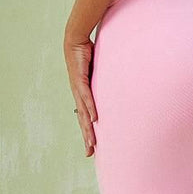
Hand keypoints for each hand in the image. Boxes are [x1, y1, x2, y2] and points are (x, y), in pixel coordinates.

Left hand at [65, 36, 97, 156]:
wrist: (74, 40)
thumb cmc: (86, 54)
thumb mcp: (97, 72)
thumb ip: (104, 80)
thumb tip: (117, 83)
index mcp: (82, 95)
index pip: (85, 117)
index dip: (88, 132)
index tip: (92, 146)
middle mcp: (78, 95)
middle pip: (83, 120)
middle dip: (87, 137)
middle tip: (89, 153)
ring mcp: (78, 88)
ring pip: (84, 113)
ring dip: (88, 128)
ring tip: (91, 141)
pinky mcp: (80, 79)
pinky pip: (86, 97)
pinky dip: (90, 108)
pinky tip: (94, 119)